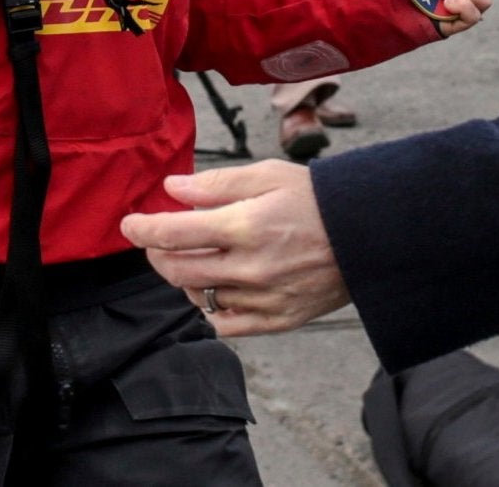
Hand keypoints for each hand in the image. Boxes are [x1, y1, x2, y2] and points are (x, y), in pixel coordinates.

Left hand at [123, 161, 348, 336]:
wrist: (369, 233)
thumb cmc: (318, 199)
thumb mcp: (269, 175)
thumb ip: (217, 183)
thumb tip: (172, 188)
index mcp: (246, 225)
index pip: (174, 233)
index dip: (144, 229)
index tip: (130, 224)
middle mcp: (251, 266)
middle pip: (178, 269)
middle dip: (156, 253)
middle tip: (156, 241)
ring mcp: (263, 298)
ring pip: (198, 296)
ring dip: (183, 277)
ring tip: (192, 258)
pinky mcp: (277, 320)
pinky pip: (225, 324)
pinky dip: (210, 308)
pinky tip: (213, 287)